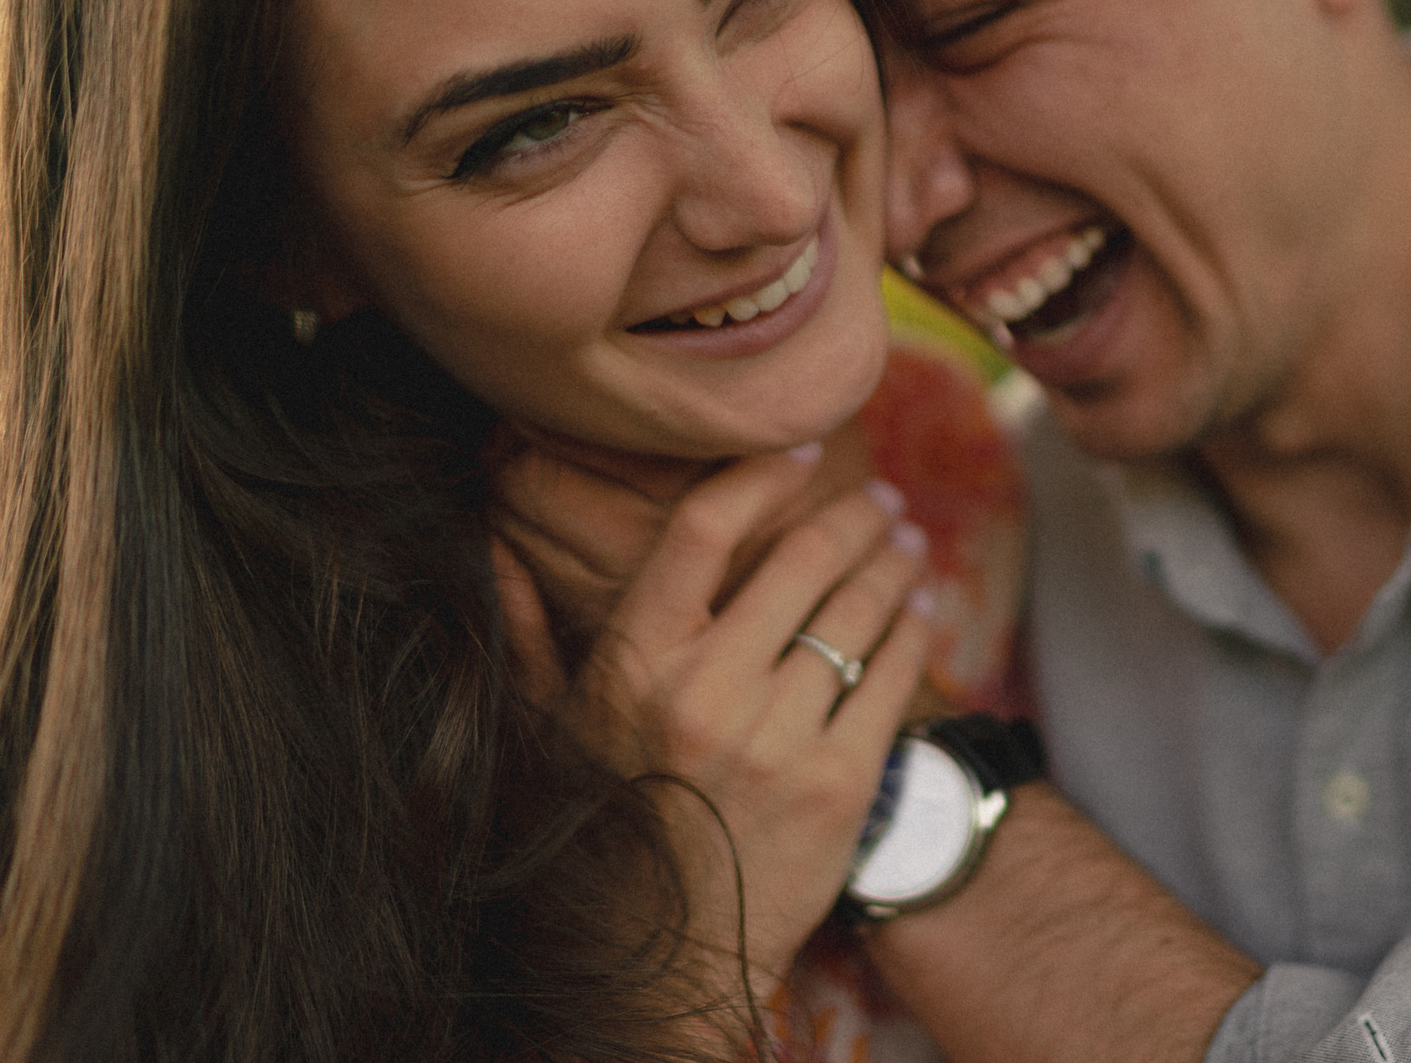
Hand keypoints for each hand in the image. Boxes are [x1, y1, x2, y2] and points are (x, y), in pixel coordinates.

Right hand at [493, 457, 931, 986]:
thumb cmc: (607, 824)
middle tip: (879, 500)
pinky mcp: (839, 784)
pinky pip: (893, 676)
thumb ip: (528, 633)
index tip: (802, 454)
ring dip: (894, 562)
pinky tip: (914, 611)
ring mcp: (778, 739)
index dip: (759, 476)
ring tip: (905, 543)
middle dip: (855, 516)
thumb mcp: (550, 730)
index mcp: (634, 665)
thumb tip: (496, 548)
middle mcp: (706, 694)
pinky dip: (912, 630)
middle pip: (803, 560)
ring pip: (860, 612)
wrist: (670, 956)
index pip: (702, 529)